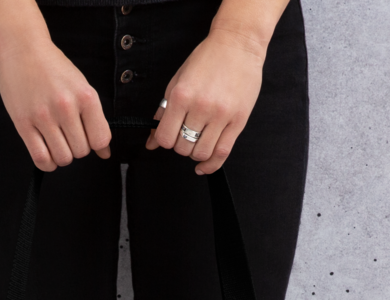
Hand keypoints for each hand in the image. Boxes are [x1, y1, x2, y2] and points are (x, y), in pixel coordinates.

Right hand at [0, 37, 111, 170]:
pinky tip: (47, 152)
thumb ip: (95, 120)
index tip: (86, 136)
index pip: (100, 140)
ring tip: (56, 141)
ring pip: (63, 158)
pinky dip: (47, 163)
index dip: (94, 143)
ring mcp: (43, 116)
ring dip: (61, 156)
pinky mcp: (23, 123)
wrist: (23, 48)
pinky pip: (41, 158)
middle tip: (67, 134)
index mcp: (86, 96)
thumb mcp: (81, 87)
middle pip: (81, 151)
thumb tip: (105, 153)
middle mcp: (66, 106)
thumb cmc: (54, 69)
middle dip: (76, 147)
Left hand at [146, 28, 265, 174]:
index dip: (165, 141)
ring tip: (198, 141)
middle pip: (183, 148)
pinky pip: (222, 153)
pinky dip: (210, 165)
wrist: (238, 44)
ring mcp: (221, 115)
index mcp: (182, 96)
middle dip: (181, 146)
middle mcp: (201, 107)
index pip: (165, 137)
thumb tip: (151, 142)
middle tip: (186, 134)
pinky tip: (204, 165)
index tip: (169, 135)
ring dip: (195, 153)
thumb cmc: (207, 60)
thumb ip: (163, 112)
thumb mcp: (178, 81)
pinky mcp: (238, 121)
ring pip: (201, 153)